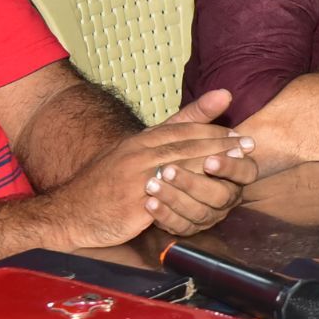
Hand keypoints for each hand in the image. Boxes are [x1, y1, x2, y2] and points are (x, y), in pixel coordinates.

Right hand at [45, 112, 255, 247]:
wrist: (70, 211)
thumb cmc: (108, 181)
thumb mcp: (135, 151)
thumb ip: (170, 131)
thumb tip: (202, 107)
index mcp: (141, 141)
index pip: (184, 130)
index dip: (214, 131)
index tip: (239, 135)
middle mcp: (138, 155)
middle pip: (187, 146)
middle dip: (221, 145)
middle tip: (248, 146)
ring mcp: (134, 178)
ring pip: (180, 167)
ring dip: (212, 166)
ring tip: (237, 167)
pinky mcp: (132, 204)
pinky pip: (164, 197)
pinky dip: (187, 193)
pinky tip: (208, 195)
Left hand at [147, 89, 259, 226]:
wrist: (142, 180)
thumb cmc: (170, 153)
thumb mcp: (182, 132)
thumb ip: (203, 115)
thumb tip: (224, 93)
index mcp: (233, 172)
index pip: (246, 172)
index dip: (230, 167)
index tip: (209, 161)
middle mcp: (226, 196)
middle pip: (220, 196)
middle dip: (194, 183)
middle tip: (168, 170)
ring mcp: (207, 215)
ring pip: (199, 213)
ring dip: (175, 197)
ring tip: (152, 184)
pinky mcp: (188, 228)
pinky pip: (180, 227)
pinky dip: (164, 215)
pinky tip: (149, 203)